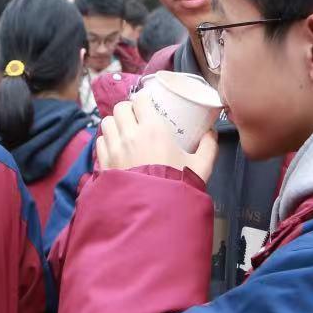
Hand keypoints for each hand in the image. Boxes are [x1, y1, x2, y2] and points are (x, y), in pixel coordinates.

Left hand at [96, 100, 218, 182]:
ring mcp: (114, 148)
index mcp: (153, 129)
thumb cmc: (178, 187)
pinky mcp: (104, 163)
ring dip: (115, 124)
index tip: (148, 106)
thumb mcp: (200, 167)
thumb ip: (208, 147)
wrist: (154, 213)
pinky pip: (100, 142)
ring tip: (124, 131)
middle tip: (136, 118)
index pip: (140, 99)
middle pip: (120, 108)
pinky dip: (106, 141)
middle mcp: (130, 134)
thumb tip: (212, 134)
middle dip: (128, 110)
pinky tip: (116, 148)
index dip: (143, 100)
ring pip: (107, 122)